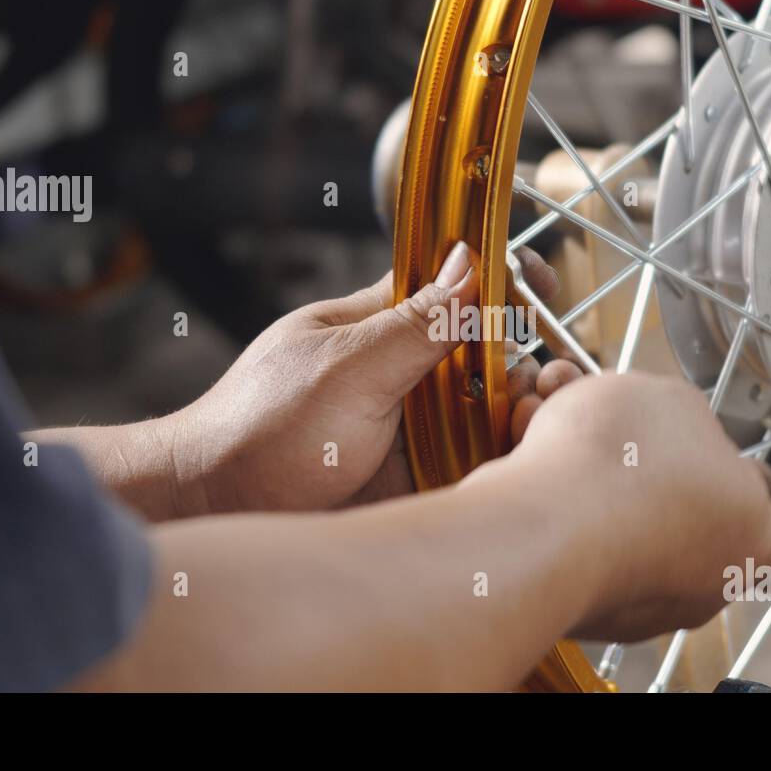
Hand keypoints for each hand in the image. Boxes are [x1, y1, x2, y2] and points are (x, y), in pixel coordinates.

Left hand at [172, 242, 560, 512]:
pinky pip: (475, 463)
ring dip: (521, 413)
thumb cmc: (262, 426)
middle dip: (526, 362)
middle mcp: (402, 371)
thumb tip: (471, 261)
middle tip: (549, 381)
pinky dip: (504, 460)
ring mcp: (412, 427)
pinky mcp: (418, 478)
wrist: (221, 508)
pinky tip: (522, 465)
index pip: (454, 285)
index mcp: (379, 325)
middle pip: (487, 355)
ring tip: (535, 425)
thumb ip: (414, 322)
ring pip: (489, 411)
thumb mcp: (346, 366)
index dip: (502, 279)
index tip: (545, 283)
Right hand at [500, 372, 770, 642]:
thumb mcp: (671, 401)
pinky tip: (528, 448)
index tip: (745, 472)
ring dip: (592, 470)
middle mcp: (700, 586)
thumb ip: (686, 421)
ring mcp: (635, 605)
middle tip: (624, 424)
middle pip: (694, 525)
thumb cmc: (618, 465)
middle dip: (654, 466)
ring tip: (557, 414)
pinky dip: (553, 497)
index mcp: (750, 536)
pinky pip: (570, 539)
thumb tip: (673, 435)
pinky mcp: (576, 604)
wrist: (536, 526)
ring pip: (620, 525)